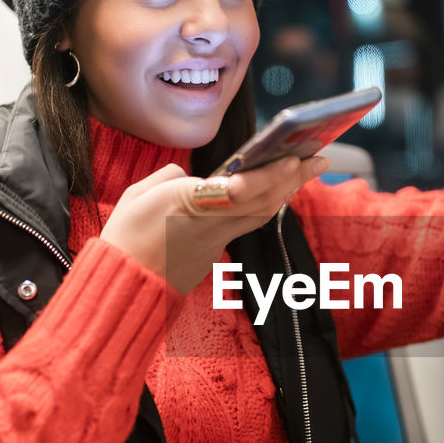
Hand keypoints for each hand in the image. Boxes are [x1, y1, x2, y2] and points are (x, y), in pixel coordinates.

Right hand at [100, 154, 328, 294]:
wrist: (123, 286)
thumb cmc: (124, 238)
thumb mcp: (137, 195)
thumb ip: (169, 177)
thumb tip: (191, 177)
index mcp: (186, 205)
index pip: (237, 192)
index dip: (268, 176)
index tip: (292, 159)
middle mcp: (209, 225)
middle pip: (262, 201)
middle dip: (293, 177)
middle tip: (320, 156)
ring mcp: (215, 242)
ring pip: (260, 214)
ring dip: (287, 189)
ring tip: (307, 168)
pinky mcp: (214, 252)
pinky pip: (248, 224)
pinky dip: (267, 204)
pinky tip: (278, 190)